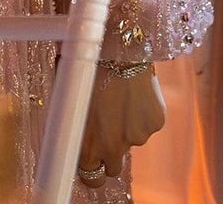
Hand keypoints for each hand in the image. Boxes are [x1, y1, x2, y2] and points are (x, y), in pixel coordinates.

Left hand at [76, 65, 165, 188]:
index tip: (91, 160)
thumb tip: (68, 127)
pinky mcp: (154, 123)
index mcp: (87, 143)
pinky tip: (134, 90)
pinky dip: (142, 112)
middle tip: (107, 129)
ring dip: (126, 125)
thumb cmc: (85, 65)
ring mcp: (137, 136)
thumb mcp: (69, 94)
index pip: (91, 177)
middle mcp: (112, 146)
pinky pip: (147, 123)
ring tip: (119, 95)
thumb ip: (72, 120)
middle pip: (114, 167)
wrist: (116, 45)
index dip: (91, 168)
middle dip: (110, 153)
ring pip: (132, 140)